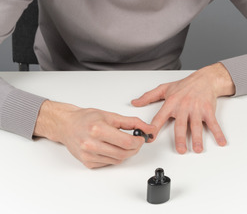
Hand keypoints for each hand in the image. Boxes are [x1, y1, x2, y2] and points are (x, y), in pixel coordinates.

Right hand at [34, 101, 155, 168]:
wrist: (67, 125)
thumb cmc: (86, 118)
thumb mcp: (110, 115)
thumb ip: (130, 122)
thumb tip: (148, 128)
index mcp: (98, 130)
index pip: (126, 142)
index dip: (138, 141)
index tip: (142, 137)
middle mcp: (91, 144)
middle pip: (123, 153)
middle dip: (134, 148)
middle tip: (136, 141)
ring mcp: (89, 155)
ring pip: (117, 160)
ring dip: (125, 153)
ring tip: (123, 142)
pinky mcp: (88, 163)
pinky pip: (108, 163)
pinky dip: (114, 156)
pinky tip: (111, 147)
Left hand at [131, 63, 234, 153]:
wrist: (204, 78)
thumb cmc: (184, 85)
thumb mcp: (164, 88)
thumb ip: (148, 97)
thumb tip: (135, 102)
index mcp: (171, 102)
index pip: (160, 117)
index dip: (154, 128)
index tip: (150, 138)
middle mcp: (183, 106)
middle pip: (181, 124)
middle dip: (180, 138)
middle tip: (180, 150)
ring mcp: (196, 108)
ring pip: (196, 125)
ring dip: (198, 138)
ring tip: (197, 149)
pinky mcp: (208, 110)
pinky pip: (213, 123)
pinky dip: (218, 132)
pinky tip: (220, 141)